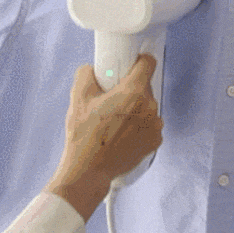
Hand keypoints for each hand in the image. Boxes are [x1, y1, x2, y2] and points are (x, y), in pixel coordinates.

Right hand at [46, 54, 163, 221]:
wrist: (89, 170)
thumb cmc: (83, 135)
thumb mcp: (78, 97)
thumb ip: (87, 74)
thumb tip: (93, 68)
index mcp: (134, 92)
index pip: (148, 63)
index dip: (139, 61)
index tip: (131, 65)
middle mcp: (150, 107)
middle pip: (145, 87)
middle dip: (130, 89)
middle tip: (112, 100)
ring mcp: (155, 125)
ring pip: (147, 107)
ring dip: (135, 109)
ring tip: (114, 121)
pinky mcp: (155, 141)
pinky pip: (150, 125)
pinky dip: (139, 127)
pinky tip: (122, 134)